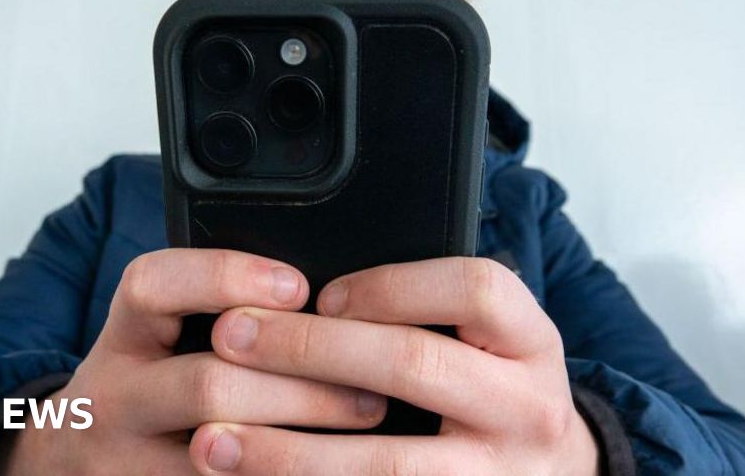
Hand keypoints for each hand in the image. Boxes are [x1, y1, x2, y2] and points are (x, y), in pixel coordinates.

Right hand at [0, 249, 386, 475]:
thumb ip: (214, 312)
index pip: (154, 286)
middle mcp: (113, 400)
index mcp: (122, 338)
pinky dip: (279, 474)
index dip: (226, 276)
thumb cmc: (144, 386)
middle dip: (299, 385)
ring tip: (364, 426)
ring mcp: (127, 463)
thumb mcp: (154, 338)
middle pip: (207, 384)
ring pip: (223, 453)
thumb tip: (323, 300)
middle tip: (369, 386)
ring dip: (304, 442)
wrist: (71, 461)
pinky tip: (327, 467)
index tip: (298, 286)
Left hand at [192, 257, 599, 474]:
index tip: (321, 295)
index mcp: (532, 343)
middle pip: (415, 364)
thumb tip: (308, 296)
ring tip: (212, 438)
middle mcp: (526, 410)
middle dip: (311, 349)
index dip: (391, 285)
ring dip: (288, 451)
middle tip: (231, 336)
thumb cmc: (495, 393)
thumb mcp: (489, 344)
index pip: (475, 289)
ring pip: (385, 464)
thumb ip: (427, 315)